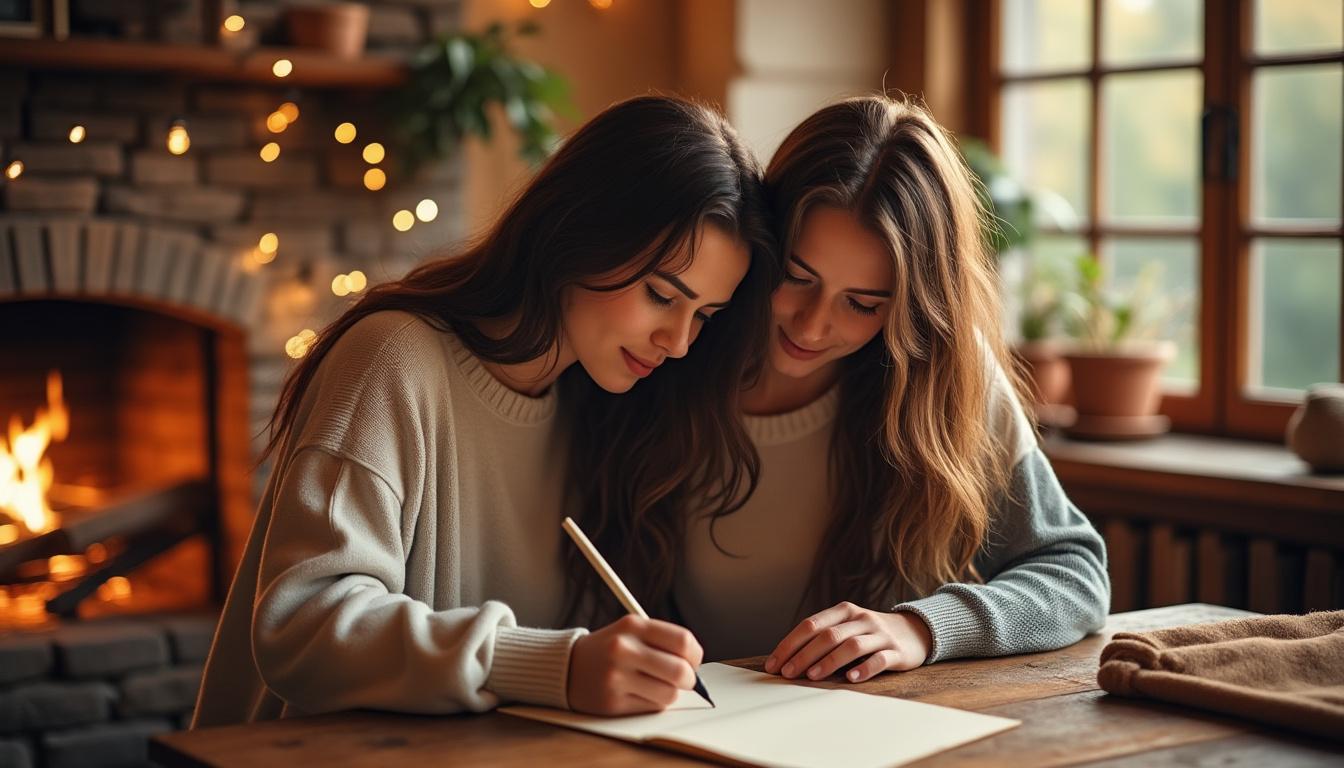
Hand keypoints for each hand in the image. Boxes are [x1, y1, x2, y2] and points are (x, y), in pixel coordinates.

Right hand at [567, 615, 703, 714]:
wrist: (568, 667)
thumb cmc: (610, 650)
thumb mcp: (631, 631)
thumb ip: (663, 641)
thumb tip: (696, 667)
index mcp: (632, 625)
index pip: (683, 641)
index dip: (695, 655)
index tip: (692, 661)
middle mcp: (623, 649)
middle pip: (680, 671)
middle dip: (689, 679)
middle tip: (684, 680)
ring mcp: (616, 678)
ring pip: (669, 694)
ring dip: (670, 693)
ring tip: (656, 686)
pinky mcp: (612, 703)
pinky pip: (652, 708)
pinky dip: (653, 703)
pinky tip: (639, 694)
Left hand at [764, 602, 931, 682]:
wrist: (914, 632)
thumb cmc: (869, 634)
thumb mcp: (846, 627)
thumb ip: (822, 638)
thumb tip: (787, 660)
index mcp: (843, 611)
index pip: (810, 625)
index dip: (790, 644)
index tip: (774, 664)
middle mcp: (861, 619)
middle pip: (828, 635)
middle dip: (804, 655)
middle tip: (788, 674)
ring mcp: (880, 634)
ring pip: (851, 646)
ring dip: (829, 661)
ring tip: (813, 676)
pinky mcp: (897, 651)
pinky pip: (879, 659)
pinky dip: (864, 669)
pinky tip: (851, 679)